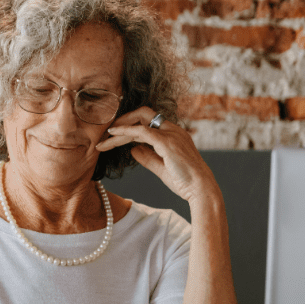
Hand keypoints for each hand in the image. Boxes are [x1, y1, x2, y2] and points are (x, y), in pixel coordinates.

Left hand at [95, 107, 221, 206]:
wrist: (201, 190)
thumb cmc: (185, 182)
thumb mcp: (161, 168)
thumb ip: (147, 157)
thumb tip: (133, 149)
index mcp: (174, 134)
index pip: (149, 120)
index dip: (131, 124)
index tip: (115, 134)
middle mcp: (173, 130)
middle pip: (143, 113)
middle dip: (123, 120)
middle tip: (105, 133)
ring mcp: (171, 134)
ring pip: (139, 123)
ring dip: (119, 130)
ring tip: (103, 140)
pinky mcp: (167, 142)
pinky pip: (141, 131)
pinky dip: (125, 131)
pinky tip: (112, 135)